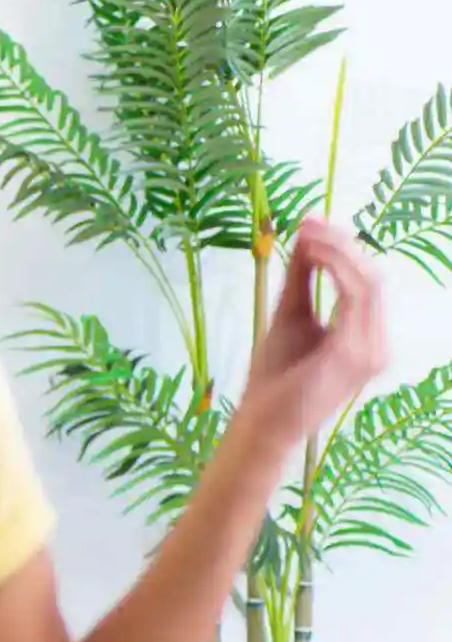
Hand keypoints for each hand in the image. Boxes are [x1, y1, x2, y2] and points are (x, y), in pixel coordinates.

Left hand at [231, 217, 388, 451]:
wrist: (263, 419)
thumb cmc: (277, 373)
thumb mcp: (291, 313)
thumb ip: (301, 278)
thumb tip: (306, 237)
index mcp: (366, 335)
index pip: (368, 281)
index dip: (344, 247)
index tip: (311, 221)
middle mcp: (378, 343)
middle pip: (373, 276)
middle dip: (341, 244)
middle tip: (308, 222)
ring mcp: (372, 351)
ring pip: (369, 282)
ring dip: (336, 251)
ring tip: (306, 235)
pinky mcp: (355, 354)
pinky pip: (356, 298)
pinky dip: (334, 270)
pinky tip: (310, 255)